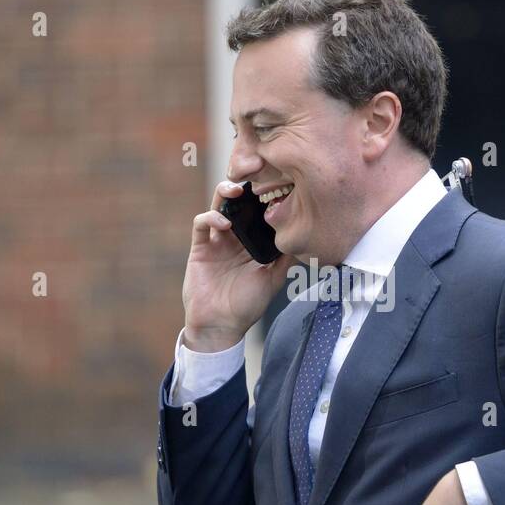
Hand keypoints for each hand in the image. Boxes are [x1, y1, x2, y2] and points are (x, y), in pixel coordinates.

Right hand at [182, 180, 298, 348]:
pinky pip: (202, 224)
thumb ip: (285, 258)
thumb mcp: (274, 279)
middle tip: (255, 179)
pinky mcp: (200, 247)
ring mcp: (217, 240)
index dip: (265, 197)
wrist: (221, 325)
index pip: (258, 212)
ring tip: (236, 190)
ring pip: (219, 205)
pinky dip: (211, 217)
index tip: (277, 185)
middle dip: (245, 187)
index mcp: (252, 242)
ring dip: (225, 193)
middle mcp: (235, 237)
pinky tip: (224, 223)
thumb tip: (304, 237)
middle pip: (239, 202)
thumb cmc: (247, 305)